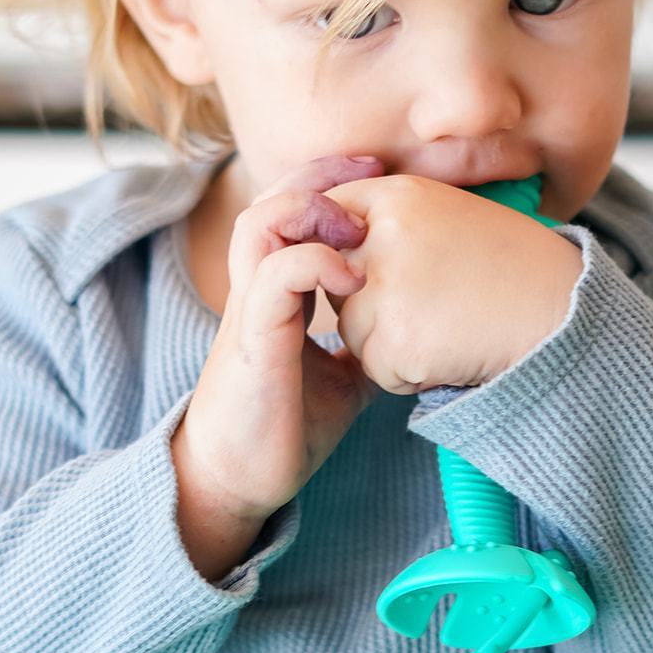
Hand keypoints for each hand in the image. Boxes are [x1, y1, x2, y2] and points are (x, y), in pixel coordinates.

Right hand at [171, 154, 383, 575]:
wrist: (240, 480)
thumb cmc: (285, 429)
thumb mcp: (342, 379)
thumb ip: (365, 348)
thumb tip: (412, 337)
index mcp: (276, 294)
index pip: (292, 212)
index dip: (331, 183)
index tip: (380, 177)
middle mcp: (257, 292)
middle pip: (271, 199)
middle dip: (322, 175)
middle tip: (374, 172)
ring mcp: (250, 313)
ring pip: (261, 224)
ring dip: (311, 210)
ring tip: (358, 227)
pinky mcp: (252, 341)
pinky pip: (273, 276)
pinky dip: (314, 262)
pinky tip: (353, 278)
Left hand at [322, 174, 584, 394]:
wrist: (564, 312)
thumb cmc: (514, 268)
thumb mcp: (451, 217)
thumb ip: (391, 223)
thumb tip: (331, 247)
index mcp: (396, 196)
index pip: (333, 225)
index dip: (353, 258)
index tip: (394, 275)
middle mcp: (382, 235)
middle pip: (337, 286)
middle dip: (373, 306)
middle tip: (438, 304)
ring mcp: (386, 290)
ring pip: (355, 334)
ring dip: (392, 344)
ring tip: (450, 328)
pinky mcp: (396, 342)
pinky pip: (379, 371)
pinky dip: (411, 375)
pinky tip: (454, 353)